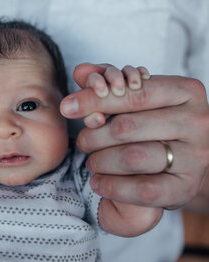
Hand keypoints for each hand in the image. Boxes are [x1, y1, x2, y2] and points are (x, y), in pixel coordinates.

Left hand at [61, 63, 208, 209]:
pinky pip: (142, 189)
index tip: (67, 107)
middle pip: (127, 127)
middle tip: (82, 142)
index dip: (95, 100)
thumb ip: (106, 84)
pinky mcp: (187, 187)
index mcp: (187, 91)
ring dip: (100, 161)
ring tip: (91, 162)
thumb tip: (80, 71)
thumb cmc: (152, 123)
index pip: (134, 93)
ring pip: (132, 157)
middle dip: (93, 135)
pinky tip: (98, 182)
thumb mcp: (135, 99)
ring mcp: (196, 156)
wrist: (181, 161)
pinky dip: (112, 186)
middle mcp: (198, 121)